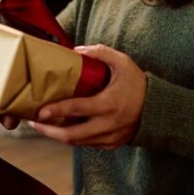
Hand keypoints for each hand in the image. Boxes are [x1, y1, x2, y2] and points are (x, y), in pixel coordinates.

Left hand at [29, 44, 146, 149]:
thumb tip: (77, 50)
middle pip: (72, 135)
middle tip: (33, 122)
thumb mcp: (122, 62)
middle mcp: (108, 125)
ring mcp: (110, 137)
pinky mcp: (112, 144)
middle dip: (49, 131)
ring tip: (43, 125)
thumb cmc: (139, 84)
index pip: (76, 109)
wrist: (160, 109)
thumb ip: (100, 52)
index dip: (56, 111)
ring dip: (58, 136)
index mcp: (108, 104)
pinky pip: (87, 144)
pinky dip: (73, 138)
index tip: (40, 111)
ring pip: (78, 143)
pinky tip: (62, 129)